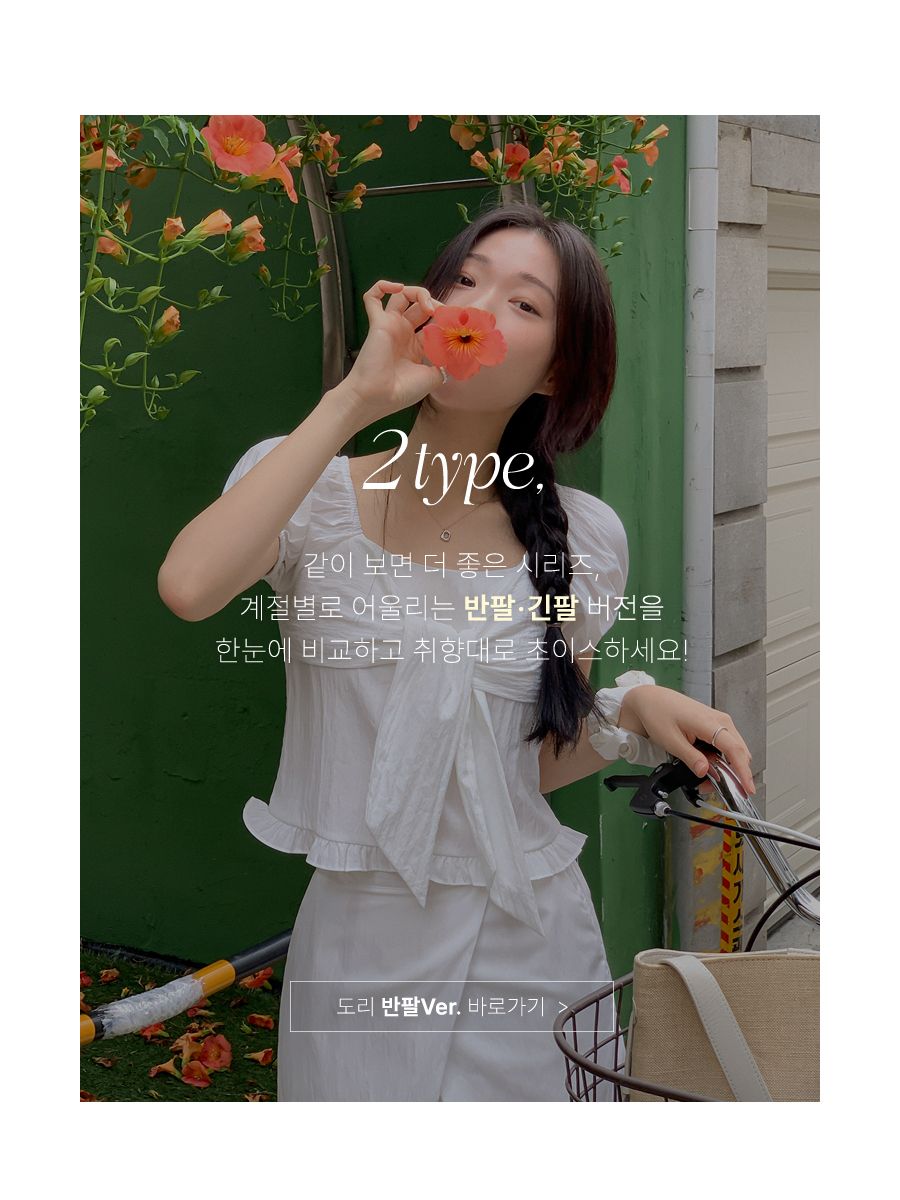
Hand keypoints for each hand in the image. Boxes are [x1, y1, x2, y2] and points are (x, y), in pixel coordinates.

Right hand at [342, 280, 445, 423]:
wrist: (377, 396)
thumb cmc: (401, 391)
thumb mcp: (433, 377)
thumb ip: (446, 362)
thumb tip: (458, 352)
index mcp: (416, 347)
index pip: (434, 324)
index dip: (447, 321)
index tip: (461, 324)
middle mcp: (404, 333)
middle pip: (422, 307)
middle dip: (437, 305)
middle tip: (446, 314)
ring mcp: (390, 326)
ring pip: (403, 296)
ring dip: (419, 293)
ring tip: (429, 307)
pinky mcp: (378, 322)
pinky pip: (372, 297)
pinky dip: (382, 286)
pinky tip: (396, 288)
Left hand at [619, 685, 754, 795]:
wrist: (651, 699)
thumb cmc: (658, 712)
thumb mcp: (671, 740)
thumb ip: (690, 757)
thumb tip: (705, 771)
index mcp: (711, 722)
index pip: (735, 750)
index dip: (743, 771)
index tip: (747, 788)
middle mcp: (720, 720)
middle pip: (739, 752)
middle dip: (734, 774)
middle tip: (717, 788)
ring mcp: (719, 722)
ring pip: (734, 750)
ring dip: (726, 767)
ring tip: (707, 779)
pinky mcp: (715, 725)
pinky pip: (726, 745)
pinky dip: (721, 758)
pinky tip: (709, 766)